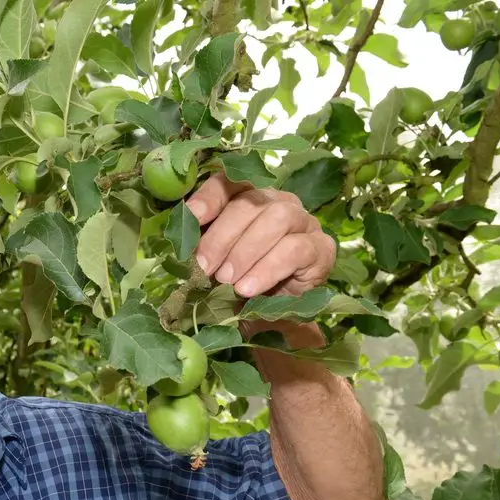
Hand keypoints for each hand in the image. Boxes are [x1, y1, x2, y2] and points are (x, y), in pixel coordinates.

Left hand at [185, 173, 335, 298]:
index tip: (192, 215)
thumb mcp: (216, 263)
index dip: (211, 195)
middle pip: (252, 201)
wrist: (273, 317)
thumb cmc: (240, 283)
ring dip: (246, 251)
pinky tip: (248, 289)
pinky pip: (295, 250)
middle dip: (222, 235)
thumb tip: (178, 245)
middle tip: (204, 267)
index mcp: (250, 198)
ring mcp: (304, 221)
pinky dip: (267, 270)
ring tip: (226, 280)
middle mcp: (280, 202)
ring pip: (277, 218)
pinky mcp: (321, 247)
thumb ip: (202, 247)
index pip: (231, 182)